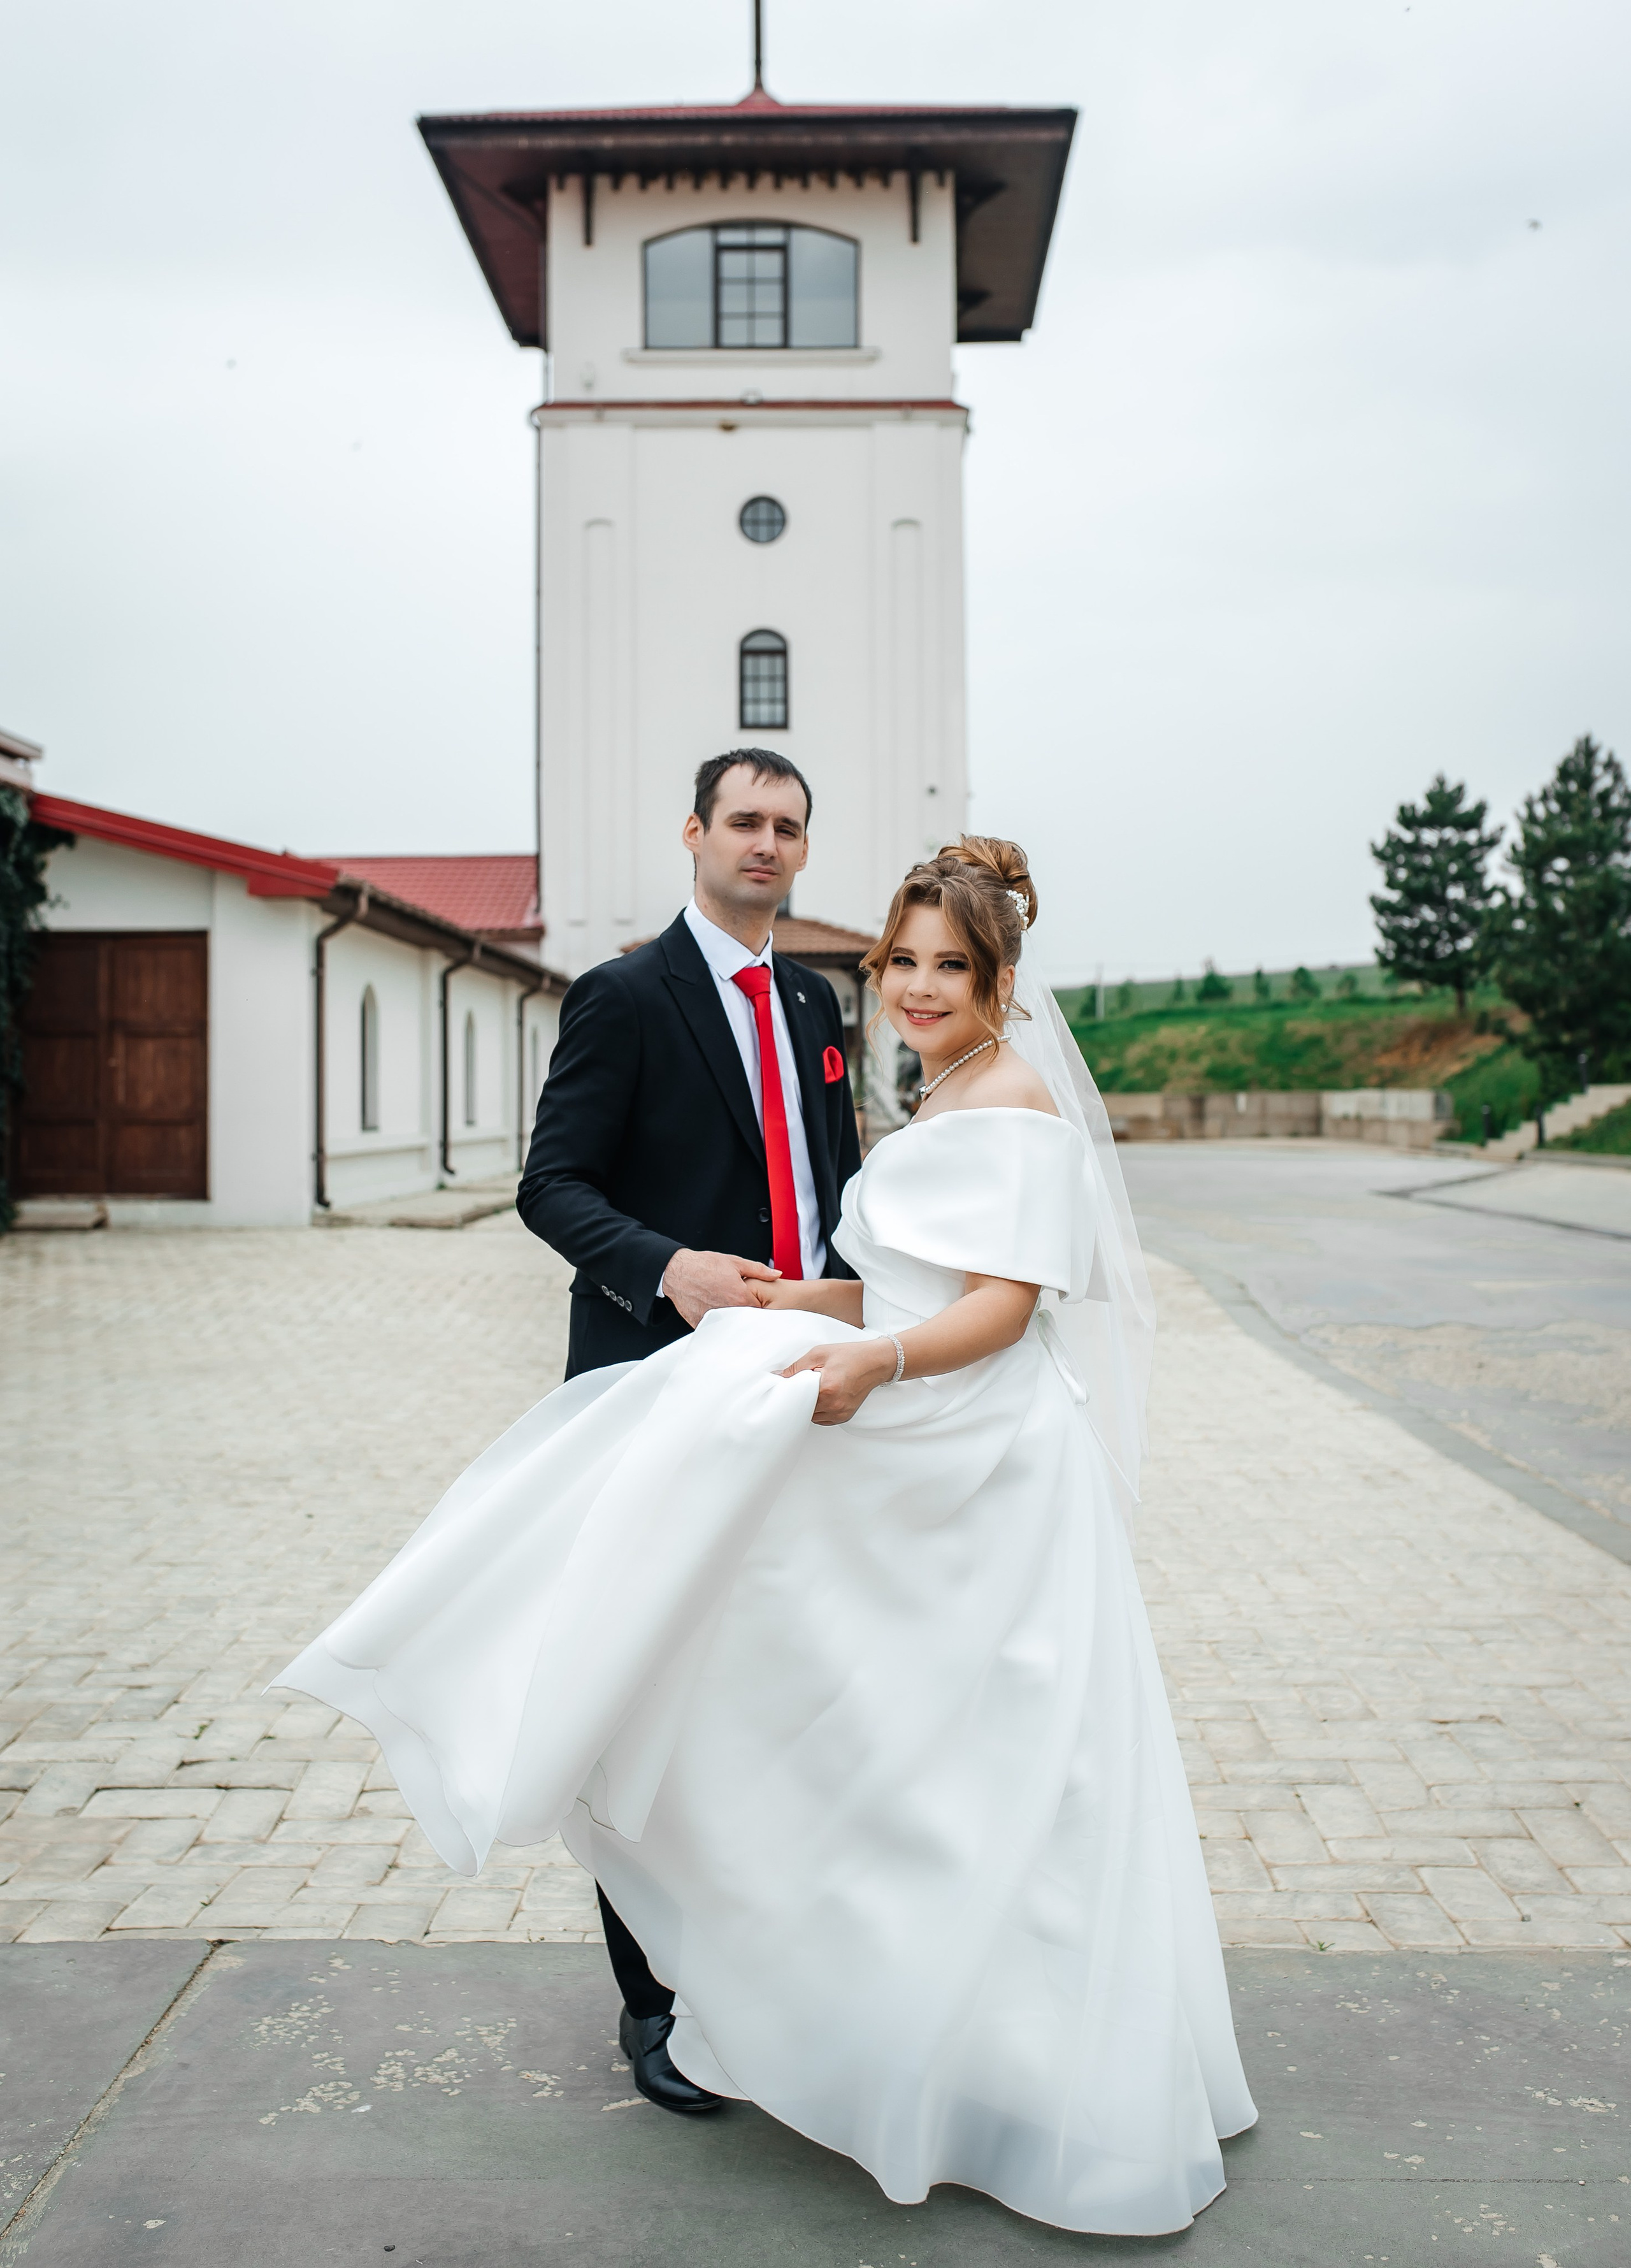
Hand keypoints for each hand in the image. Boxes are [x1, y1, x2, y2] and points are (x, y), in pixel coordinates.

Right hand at [663, 1248, 779, 1328]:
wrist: (677, 1271)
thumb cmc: (704, 1265)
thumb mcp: (735, 1262)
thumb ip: (758, 1270)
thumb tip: (776, 1274)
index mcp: (740, 1296)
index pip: (760, 1311)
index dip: (761, 1308)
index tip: (760, 1305)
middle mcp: (728, 1310)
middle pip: (746, 1320)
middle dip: (747, 1315)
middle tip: (744, 1307)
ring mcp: (714, 1319)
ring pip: (731, 1326)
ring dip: (733, 1320)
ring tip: (728, 1309)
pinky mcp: (701, 1324)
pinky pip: (715, 1328)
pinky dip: (717, 1323)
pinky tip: (717, 1314)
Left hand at [780, 1338, 896, 1425]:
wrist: (875, 1363)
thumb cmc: (850, 1355)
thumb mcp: (819, 1353)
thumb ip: (797, 1367)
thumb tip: (779, 1377)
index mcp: (827, 1387)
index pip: (797, 1397)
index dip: (789, 1391)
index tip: (785, 1386)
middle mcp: (835, 1404)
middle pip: (803, 1409)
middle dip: (799, 1398)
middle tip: (802, 1385)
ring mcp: (840, 1413)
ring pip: (812, 1416)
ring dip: (809, 1406)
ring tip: (816, 1389)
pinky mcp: (844, 1417)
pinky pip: (822, 1419)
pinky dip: (819, 1410)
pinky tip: (823, 1396)